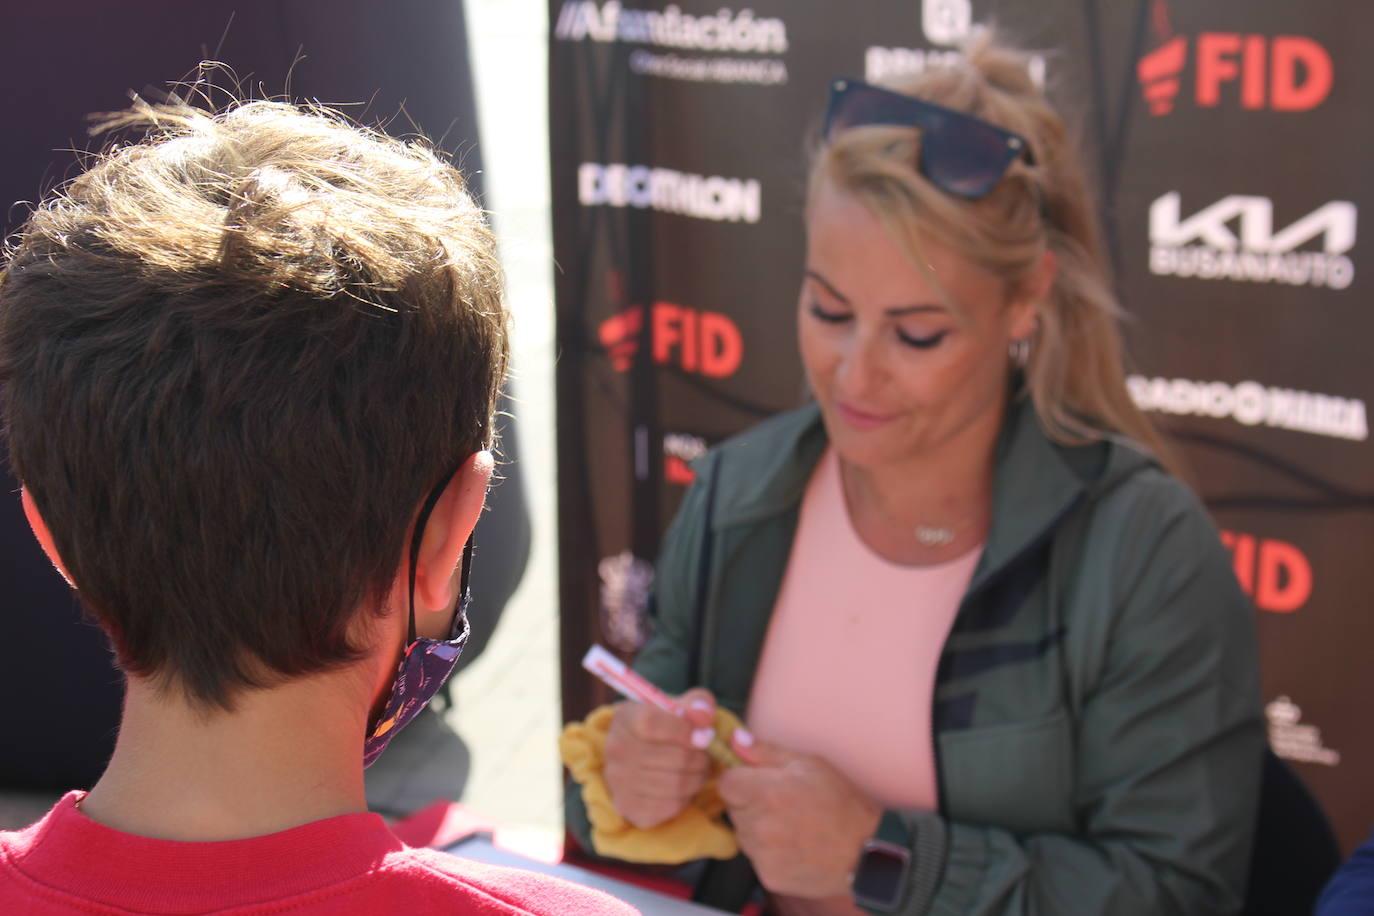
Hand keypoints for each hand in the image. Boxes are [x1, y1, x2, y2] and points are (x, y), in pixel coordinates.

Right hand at [602, 688, 716, 828]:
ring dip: (698, 778)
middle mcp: (616, 749)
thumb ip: (698, 703)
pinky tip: (684, 786)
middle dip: (701, 758)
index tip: (705, 735)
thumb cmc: (665, 726)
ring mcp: (618, 780)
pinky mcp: (628, 806)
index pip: (652, 723)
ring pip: (677, 784)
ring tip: (700, 770)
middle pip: (673, 758)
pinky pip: (671, 806)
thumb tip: (704, 717)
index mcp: (626, 718)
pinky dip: (686, 797)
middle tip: (708, 756)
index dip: (686, 730)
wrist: (638, 753)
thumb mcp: (680, 706)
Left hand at [718, 732, 881, 898]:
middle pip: (734, 808)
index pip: (726, 783)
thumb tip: (736, 738)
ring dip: (758, 828)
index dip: (740, 779)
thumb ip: (765, 751)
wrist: (866, 853)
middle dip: (751, 803)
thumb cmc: (842, 804)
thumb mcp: (809, 765)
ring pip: (743, 834)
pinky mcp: (768, 876)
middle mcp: (759, 826)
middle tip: (783, 803)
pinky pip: (756, 857)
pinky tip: (794, 845)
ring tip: (792, 825)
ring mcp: (762, 854)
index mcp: (765, 793)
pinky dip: (769, 852)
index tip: (756, 781)